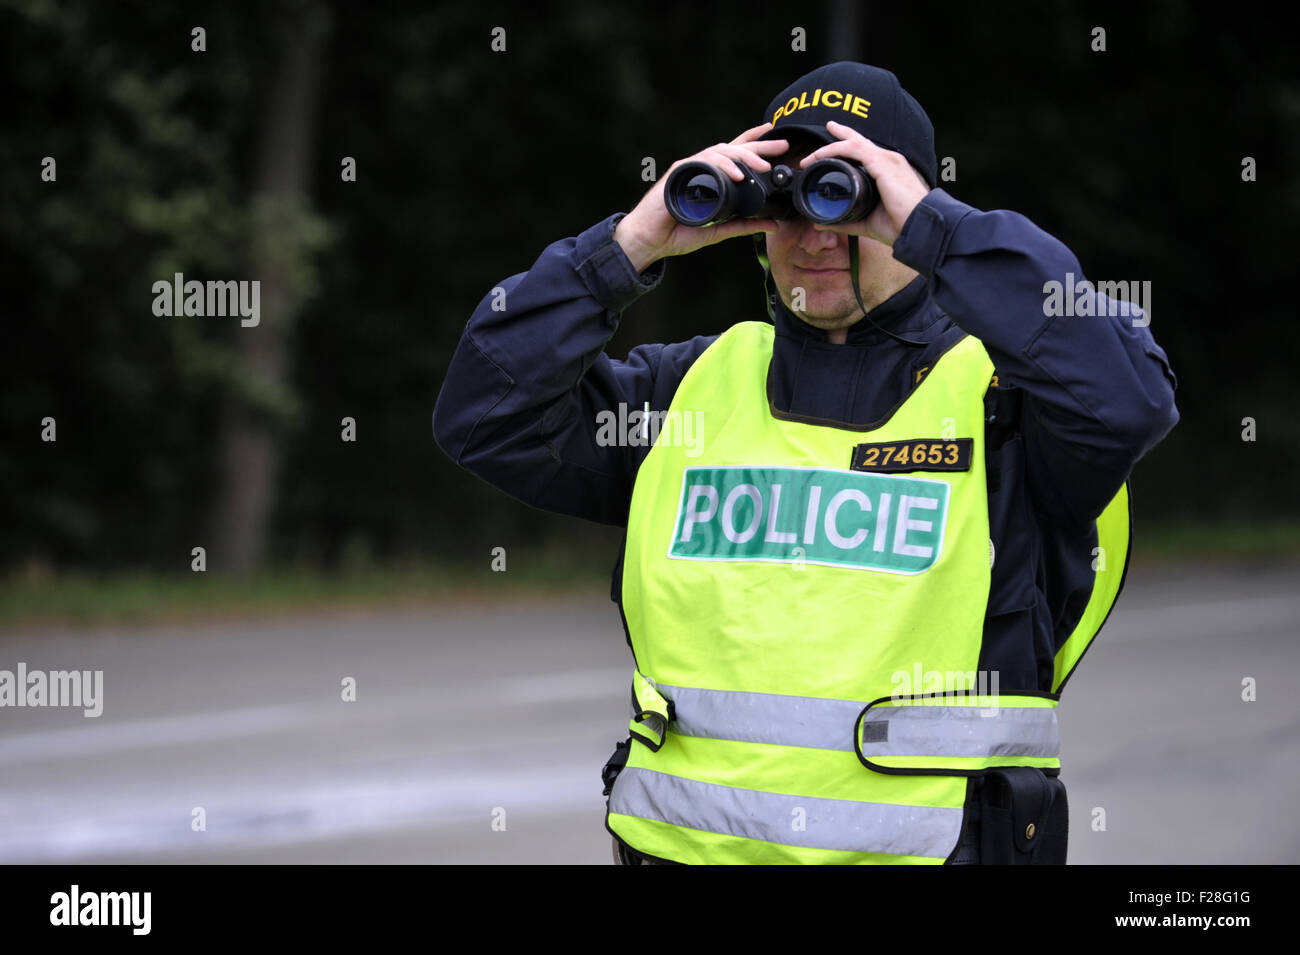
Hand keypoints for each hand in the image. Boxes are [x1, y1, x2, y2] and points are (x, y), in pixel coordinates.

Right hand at [613, 123, 789, 272]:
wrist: (649, 240)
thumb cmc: (677, 233)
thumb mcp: (719, 230)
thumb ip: (744, 226)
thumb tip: (773, 225)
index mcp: (712, 178)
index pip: (736, 155)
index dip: (756, 144)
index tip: (779, 140)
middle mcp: (702, 168)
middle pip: (733, 148)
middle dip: (759, 146)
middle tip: (782, 146)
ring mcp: (691, 168)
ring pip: (721, 152)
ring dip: (744, 157)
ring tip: (764, 166)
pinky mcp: (679, 173)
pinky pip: (704, 164)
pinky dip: (722, 167)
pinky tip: (737, 174)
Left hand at [798, 120, 931, 246]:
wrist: (919, 227)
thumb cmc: (900, 225)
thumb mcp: (867, 222)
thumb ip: (844, 221)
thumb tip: (821, 223)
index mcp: (889, 170)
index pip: (866, 152)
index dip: (848, 145)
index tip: (832, 142)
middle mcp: (889, 161)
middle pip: (860, 141)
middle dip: (841, 134)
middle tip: (827, 127)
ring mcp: (887, 160)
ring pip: (853, 144)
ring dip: (829, 147)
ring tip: (811, 157)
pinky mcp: (883, 164)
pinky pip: (854, 150)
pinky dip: (835, 150)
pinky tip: (821, 156)